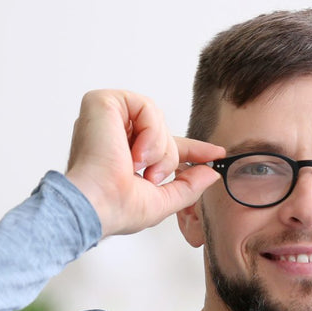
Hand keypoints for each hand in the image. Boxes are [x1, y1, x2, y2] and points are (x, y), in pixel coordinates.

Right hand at [63, 89, 225, 237]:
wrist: (95, 204)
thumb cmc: (116, 208)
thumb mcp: (162, 201)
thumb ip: (188, 186)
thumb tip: (211, 173)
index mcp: (123, 154)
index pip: (163, 144)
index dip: (192, 149)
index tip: (216, 154)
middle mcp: (112, 133)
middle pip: (163, 132)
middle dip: (168, 158)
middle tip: (151, 177)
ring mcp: (106, 118)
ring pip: (157, 119)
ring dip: (158, 148)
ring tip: (139, 166)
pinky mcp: (101, 103)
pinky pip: (146, 106)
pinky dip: (150, 132)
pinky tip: (134, 153)